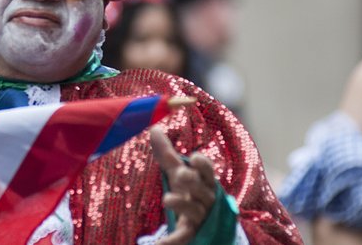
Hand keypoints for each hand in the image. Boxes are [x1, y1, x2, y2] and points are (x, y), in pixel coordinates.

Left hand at [150, 126, 216, 244]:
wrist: (208, 225)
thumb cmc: (191, 191)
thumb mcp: (179, 172)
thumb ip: (167, 153)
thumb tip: (153, 128)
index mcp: (204, 181)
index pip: (208, 171)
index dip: (203, 165)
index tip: (195, 157)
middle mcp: (206, 198)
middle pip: (202, 189)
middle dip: (192, 180)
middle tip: (180, 173)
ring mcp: (201, 216)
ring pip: (194, 210)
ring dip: (182, 204)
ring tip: (167, 199)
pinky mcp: (193, 233)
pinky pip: (185, 237)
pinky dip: (173, 241)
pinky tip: (158, 244)